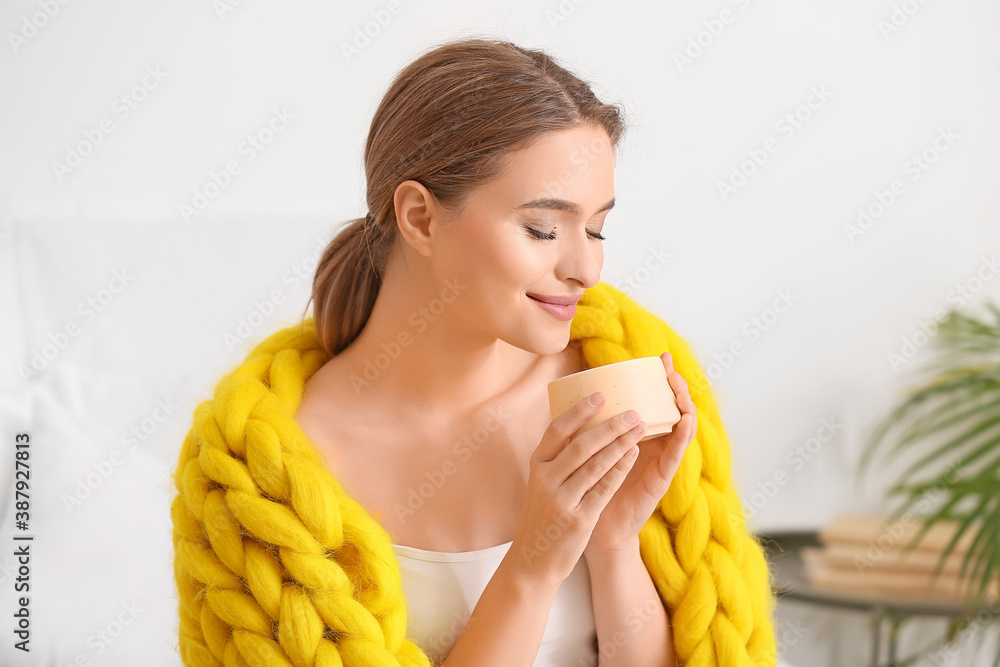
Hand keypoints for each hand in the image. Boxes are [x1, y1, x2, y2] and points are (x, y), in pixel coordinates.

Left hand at [585, 351, 696, 554]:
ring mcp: (660, 460)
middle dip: (675, 386)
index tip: (661, 357)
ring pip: (680, 427)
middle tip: (671, 368)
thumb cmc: (592, 486)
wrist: (596, 527)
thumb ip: (593, 426)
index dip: (660, 379)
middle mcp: (652, 445)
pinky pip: (676, 454)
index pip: (654, 401)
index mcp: (637, 435)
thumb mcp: (591, 449)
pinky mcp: (662, 479)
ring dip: (684, 405)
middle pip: (671, 409)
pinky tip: (685, 420)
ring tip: (681, 388)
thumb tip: (580, 394)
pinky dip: (682, 436)